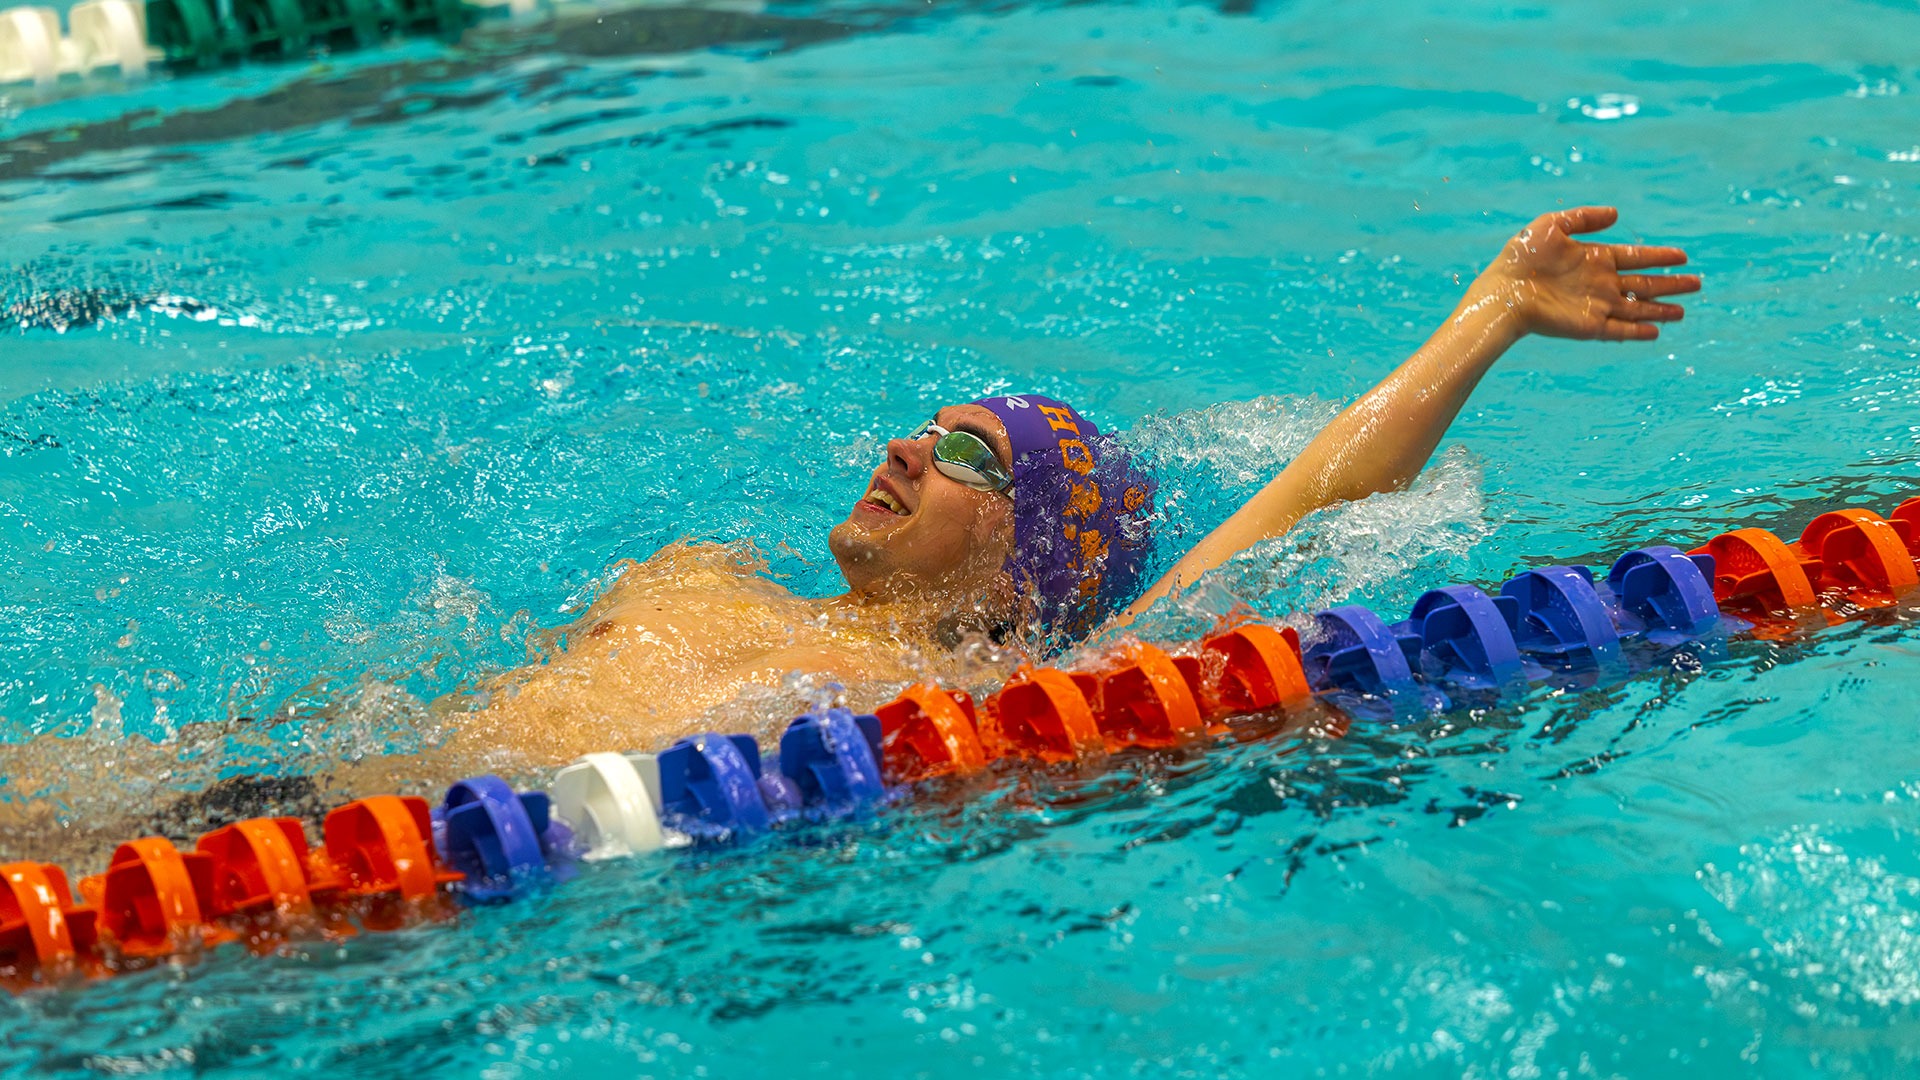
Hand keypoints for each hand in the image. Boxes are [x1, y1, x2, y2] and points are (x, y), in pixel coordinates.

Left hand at [1474, 206, 1700, 341]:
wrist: (1502, 291)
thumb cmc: (1521, 257)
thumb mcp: (1551, 225)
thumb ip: (1583, 218)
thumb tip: (1617, 214)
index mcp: (1594, 258)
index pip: (1635, 257)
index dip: (1659, 256)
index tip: (1682, 255)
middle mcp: (1600, 283)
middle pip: (1643, 284)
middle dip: (1670, 284)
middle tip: (1697, 283)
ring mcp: (1596, 306)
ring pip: (1637, 309)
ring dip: (1660, 310)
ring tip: (1684, 311)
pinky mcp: (1588, 327)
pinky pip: (1619, 331)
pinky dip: (1637, 331)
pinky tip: (1657, 331)